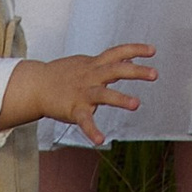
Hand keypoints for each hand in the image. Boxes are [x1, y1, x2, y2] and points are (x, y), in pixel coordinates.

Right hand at [0, 44, 156, 145]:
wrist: (37, 85)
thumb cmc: (64, 74)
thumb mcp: (86, 64)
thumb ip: (107, 63)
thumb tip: (128, 59)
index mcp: (95, 65)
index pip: (117, 52)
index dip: (135, 50)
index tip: (153, 50)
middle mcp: (91, 76)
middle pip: (116, 70)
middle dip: (136, 71)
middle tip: (155, 74)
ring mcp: (83, 93)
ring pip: (104, 94)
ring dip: (120, 99)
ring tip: (137, 104)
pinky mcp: (74, 109)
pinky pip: (85, 122)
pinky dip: (92, 131)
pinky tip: (101, 141)